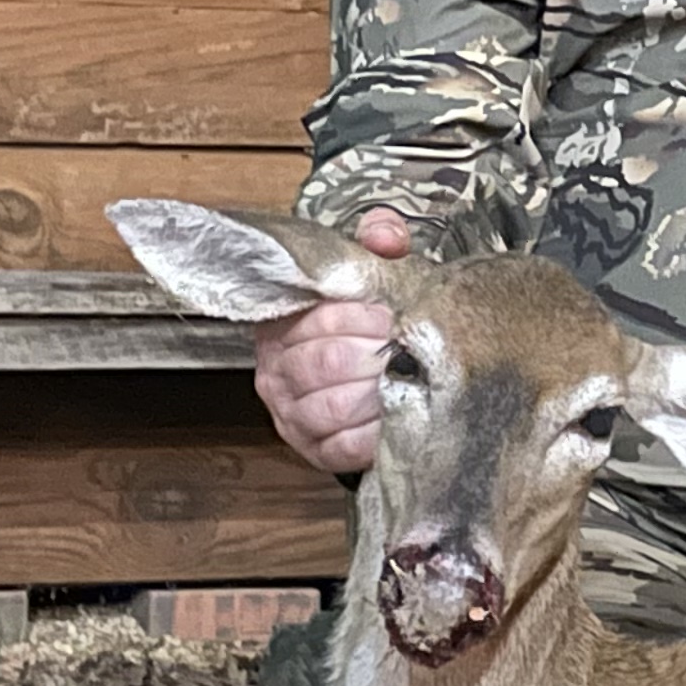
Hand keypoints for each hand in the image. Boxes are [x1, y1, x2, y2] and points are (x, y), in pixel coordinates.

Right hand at [249, 207, 412, 474]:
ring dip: (377, 393)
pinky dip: (375, 433)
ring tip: (406, 380)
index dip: (364, 314)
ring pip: (333, 405)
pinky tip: (396, 417)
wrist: (368, 384)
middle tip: (408, 347)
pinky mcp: (315, 451)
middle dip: (377, 352)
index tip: (394, 312)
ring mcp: (292, 415)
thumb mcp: (369, 278)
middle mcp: (276, 371)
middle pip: (327, 361)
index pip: (318, 316)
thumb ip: (376, 244)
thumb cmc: (365, 326)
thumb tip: (386, 234)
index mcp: (281, 324)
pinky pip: (344, 446)